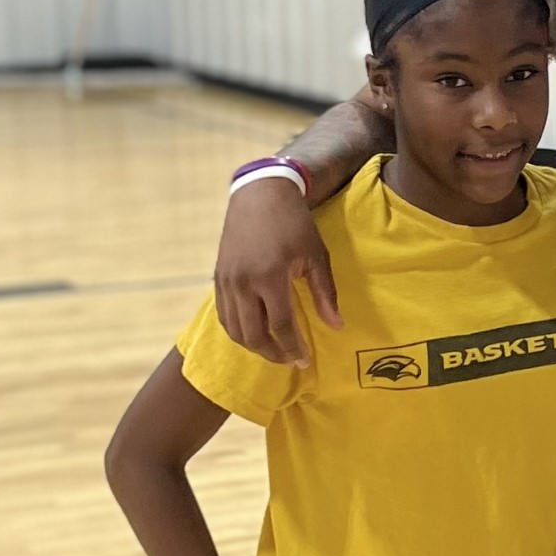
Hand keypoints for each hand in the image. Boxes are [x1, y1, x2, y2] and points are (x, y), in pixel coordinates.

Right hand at [214, 179, 339, 364]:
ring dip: (254, 347)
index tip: (304, 361)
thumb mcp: (316, 255)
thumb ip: (325, 293)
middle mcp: (243, 283)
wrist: (259, 194)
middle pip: (254, 334)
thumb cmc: (294, 223)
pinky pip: (224, 315)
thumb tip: (337, 326)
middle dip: (273, 354)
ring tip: (274, 351)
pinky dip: (238, 331)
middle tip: (290, 360)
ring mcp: (226, 281)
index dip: (293, 347)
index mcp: (270, 277)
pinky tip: (254, 335)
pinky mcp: (218, 278)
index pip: (281, 325)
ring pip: (235, 329)